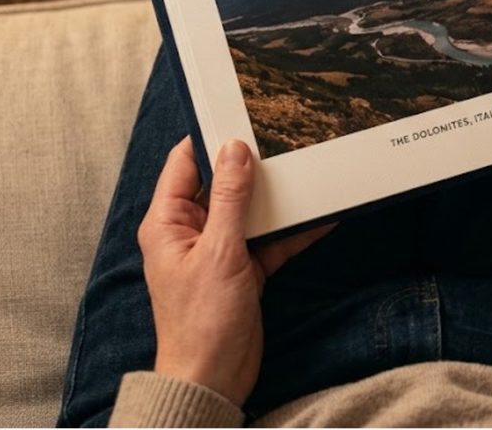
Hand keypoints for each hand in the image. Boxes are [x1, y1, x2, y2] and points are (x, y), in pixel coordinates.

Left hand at [138, 138, 332, 405]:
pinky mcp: (244, 269)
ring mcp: (219, 249)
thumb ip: (231, 199)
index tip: (242, 112)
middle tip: (284, 135)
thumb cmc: (201, 320)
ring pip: (250, 208)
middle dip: (252, 163)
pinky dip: (293, 229)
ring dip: (277, 195)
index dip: (211, 137)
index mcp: (168, 222)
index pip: (186, 164)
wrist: (212, 379)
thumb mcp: (219, 252)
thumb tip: (236, 149)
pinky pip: (270, 238)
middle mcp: (191, 230)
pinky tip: (323, 214)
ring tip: (307, 166)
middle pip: (223, 183)